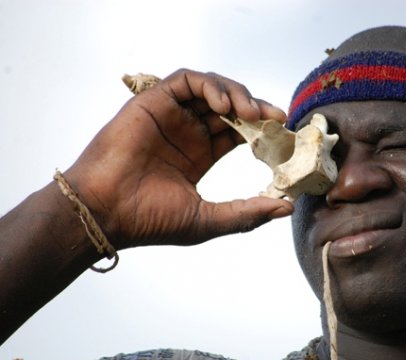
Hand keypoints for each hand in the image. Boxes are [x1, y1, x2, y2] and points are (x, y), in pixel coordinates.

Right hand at [63, 69, 292, 247]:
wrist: (106, 213)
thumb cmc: (150, 221)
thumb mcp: (209, 219)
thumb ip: (247, 212)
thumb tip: (287, 208)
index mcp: (200, 154)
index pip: (238, 132)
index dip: (262, 130)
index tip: (283, 135)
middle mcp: (187, 132)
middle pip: (231, 107)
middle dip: (257, 109)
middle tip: (277, 118)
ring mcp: (171, 116)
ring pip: (212, 88)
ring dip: (237, 95)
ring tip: (252, 114)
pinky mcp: (154, 101)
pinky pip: (187, 80)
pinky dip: (210, 86)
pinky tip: (224, 106)